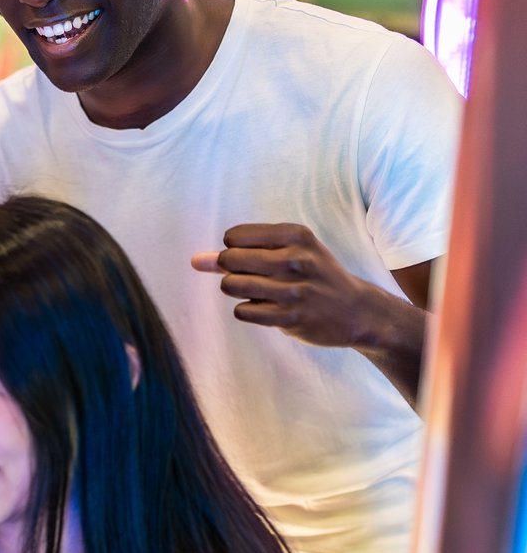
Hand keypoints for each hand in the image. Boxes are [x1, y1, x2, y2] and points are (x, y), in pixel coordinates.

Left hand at [191, 223, 396, 348]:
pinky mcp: (291, 317)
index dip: (233, 248)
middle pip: (229, 259)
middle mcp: (297, 259)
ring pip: (231, 285)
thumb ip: (242, 251)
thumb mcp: (290, 251)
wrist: (357, 310)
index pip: (233, 236)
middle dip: (229, 268)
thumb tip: (195, 260)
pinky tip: (264, 308)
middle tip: (250, 275)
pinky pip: (242, 311)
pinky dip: (246, 310)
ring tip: (255, 290)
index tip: (250, 256)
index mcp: (297, 235)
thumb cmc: (314, 274)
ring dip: (234, 289)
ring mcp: (294, 290)